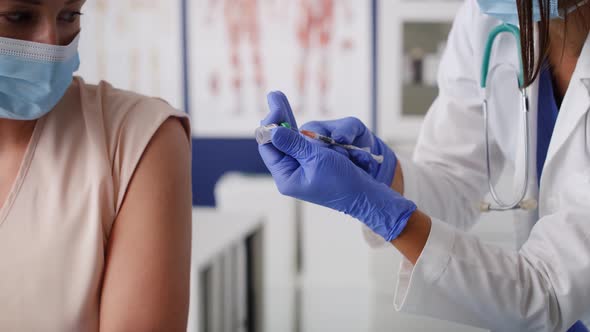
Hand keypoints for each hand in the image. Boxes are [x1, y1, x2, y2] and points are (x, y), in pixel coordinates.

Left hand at [259, 91, 416, 240]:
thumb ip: (293, 143)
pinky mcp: (316, 163)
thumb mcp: (316, 159)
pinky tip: (309, 124)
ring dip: (304, 130)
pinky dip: (312, 135)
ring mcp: (303, 168)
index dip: (270, 125)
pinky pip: (309, 144)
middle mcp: (291, 172)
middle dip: (281, 118)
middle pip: (279, 140)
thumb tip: (272, 130)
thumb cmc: (342, 180)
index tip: (275, 107)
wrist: (365, 195)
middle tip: (275, 95)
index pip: (268, 147)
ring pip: (295, 140)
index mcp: (286, 176)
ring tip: (318, 133)